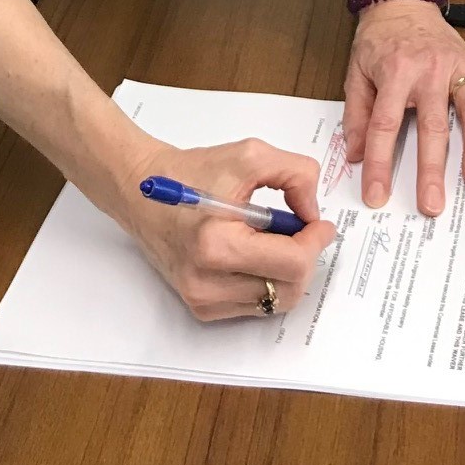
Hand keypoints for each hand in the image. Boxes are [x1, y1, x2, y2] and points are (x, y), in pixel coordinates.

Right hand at [123, 137, 337, 321]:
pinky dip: (267, 282)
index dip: (315, 242)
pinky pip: (254, 305)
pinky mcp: (200, 307)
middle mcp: (207, 282)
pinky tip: (259, 253)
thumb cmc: (193, 172)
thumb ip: (296, 176)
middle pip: (288, 289)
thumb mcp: (250, 156)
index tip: (321, 224)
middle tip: (305, 230)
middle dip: (306, 258)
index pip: (291, 263)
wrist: (143, 191)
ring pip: (274, 302)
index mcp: (217, 245)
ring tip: (279, 239)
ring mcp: (202, 299)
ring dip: (288, 272)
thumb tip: (313, 214)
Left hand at [344, 0, 464, 215]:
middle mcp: (430, 70)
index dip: (379, 163)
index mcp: (396, 72)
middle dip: (432, 168)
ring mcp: (457, 66)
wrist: (401, 2)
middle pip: (432, 125)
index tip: (376, 194)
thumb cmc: (379, 39)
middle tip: (432, 203)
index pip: (385, 124)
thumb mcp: (356, 72)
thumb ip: (357, 114)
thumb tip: (356, 155)